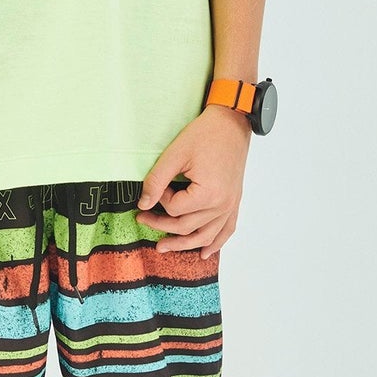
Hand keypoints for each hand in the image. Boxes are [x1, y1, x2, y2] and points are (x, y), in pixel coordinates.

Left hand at [135, 104, 250, 258]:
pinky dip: (216, 243)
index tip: (158, 186)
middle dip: (161, 225)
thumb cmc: (205, 135)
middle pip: (187, 226)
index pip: (175, 209)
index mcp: (208, 193)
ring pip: (205, 235)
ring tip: (163, 247)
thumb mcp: (174, 154)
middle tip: (142, 220)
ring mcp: (231, 205)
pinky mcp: (235, 201)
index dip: (160, 199)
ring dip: (184, 244)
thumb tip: (143, 204)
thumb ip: (157, 181)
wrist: (232, 123)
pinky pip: (226, 229)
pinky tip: (205, 253)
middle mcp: (222, 204)